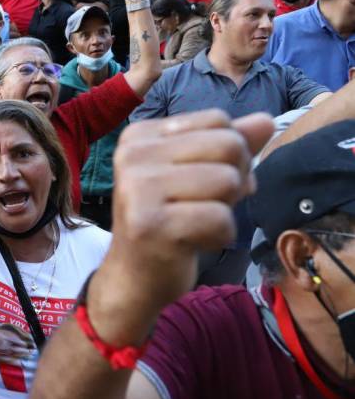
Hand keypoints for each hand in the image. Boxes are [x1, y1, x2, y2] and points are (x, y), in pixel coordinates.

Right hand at [92, 110, 272, 343]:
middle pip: (228, 144)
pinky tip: (193, 242)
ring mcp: (137, 189)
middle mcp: (133, 155)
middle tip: (206, 204)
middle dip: (235, 179)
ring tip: (197, 222)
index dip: (231, 152)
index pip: (217, 120)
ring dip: (226, 209)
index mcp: (140, 135)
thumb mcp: (198, 174)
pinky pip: (221, 219)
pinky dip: (220, 236)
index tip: (205, 181)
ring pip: (228, 180)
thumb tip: (266, 120)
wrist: (133, 278)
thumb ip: (230, 144)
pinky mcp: (150, 225)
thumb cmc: (169, 220)